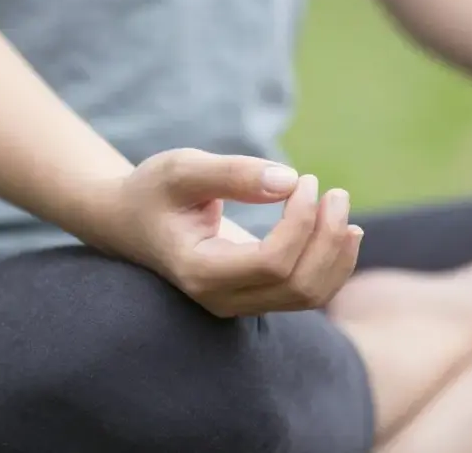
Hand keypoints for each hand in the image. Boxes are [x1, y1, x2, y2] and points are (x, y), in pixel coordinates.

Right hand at [106, 148, 362, 316]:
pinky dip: (333, 263)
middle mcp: (221, 298)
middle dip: (327, 237)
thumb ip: (233, 173)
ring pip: (309, 295)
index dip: (302, 222)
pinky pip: (307, 291)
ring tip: (340, 207)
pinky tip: (341, 229)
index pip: (272, 262)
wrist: (130, 221)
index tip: (305, 180)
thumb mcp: (183, 169)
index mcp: (199, 271)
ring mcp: (239, 303)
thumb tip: (289, 181)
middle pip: (298, 285)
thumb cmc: (153, 190)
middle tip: (334, 192)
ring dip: (337, 253)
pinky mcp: (254, 295)